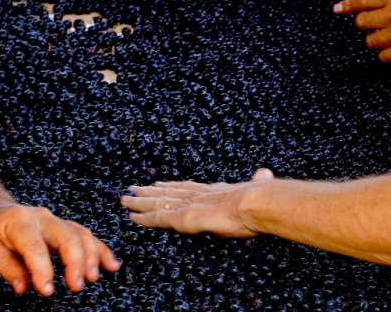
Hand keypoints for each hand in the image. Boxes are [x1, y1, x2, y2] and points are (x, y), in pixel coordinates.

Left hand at [0, 203, 119, 295]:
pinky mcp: (64, 226)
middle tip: (76, 286)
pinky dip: (100, 250)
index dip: (43, 270)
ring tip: (93, 278)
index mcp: (19, 222)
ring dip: (91, 256)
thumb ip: (7, 268)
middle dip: (75, 262)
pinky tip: (111, 265)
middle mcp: (42, 218)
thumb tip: (24, 286)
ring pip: (81, 235)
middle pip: (67, 236)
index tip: (47, 291)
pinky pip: (86, 236)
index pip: (36, 247)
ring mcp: (56, 220)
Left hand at [121, 168, 274, 237]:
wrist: (255, 202)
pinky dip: (144, 218)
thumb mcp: (259, 189)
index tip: (159, 184)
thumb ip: (259, 182)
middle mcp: (197, 194)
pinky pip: (158, 218)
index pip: (186, 188)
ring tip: (125, 199)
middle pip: (167, 192)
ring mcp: (189, 205)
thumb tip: (266, 173)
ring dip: (140, 202)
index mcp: (214, 190)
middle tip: (133, 189)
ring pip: (157, 203)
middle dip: (150, 191)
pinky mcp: (183, 217)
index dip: (171, 186)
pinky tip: (131, 217)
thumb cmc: (260, 199)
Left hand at [333, 0, 390, 61]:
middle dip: (367, 25)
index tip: (338, 9)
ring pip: (370, 41)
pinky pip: (383, 56)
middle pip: (362, 23)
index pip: (362, 1)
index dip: (348, 6)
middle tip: (377, 26)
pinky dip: (387, 53)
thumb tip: (372, 7)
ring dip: (377, 40)